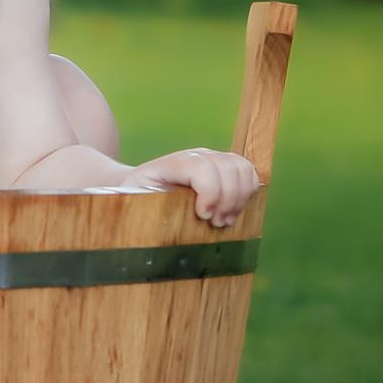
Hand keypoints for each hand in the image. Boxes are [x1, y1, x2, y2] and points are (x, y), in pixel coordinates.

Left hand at [132, 147, 261, 226]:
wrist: (142, 187)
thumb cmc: (136, 199)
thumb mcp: (134, 203)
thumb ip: (143, 208)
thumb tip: (154, 226)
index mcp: (172, 164)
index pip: (200, 167)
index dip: (210, 192)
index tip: (204, 216)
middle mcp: (196, 156)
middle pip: (227, 167)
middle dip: (228, 200)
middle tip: (216, 223)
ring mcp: (213, 159)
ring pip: (242, 168)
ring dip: (239, 198)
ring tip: (224, 220)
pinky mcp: (226, 168)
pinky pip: (249, 173)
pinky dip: (247, 194)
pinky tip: (232, 212)